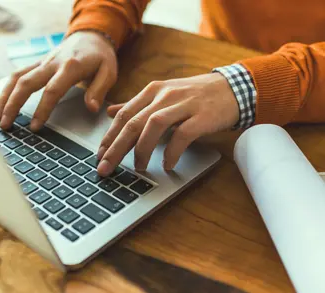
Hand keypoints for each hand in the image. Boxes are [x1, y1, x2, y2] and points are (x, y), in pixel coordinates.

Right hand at [0, 31, 117, 130]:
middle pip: (26, 83)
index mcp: (71, 67)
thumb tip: (92, 108)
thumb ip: (99, 90)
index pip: (52, 90)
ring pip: (17, 77)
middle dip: (13, 104)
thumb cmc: (100, 57)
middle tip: (6, 125)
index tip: (34, 126)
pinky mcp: (37, 63)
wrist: (90, 36)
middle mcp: (52, 63)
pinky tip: (2, 102)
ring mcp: (42, 62)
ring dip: (5, 97)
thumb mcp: (109, 72)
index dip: (42, 109)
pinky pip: (18, 74)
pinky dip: (7, 88)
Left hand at [97, 73, 238, 175]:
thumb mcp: (162, 95)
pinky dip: (172, 151)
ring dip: (142, 149)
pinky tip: (167, 164)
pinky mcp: (201, 116)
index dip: (109, 136)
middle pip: (133, 122)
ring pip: (154, 126)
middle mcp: (164, 95)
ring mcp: (183, 104)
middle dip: (116, 147)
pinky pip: (182, 135)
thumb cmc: (194, 96)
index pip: (124, 115)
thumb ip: (136, 105)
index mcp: (152, 91)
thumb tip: (110, 112)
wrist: (232, 88)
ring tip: (138, 167)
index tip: (100, 155)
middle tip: (106, 167)